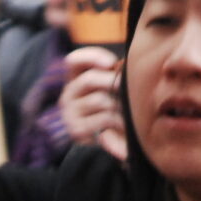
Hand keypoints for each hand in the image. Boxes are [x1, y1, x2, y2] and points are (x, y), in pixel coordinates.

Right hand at [57, 47, 126, 161]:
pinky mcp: (78, 129)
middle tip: (129, 88)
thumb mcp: (108, 90)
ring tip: (132, 110)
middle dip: (113, 81)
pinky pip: (104, 119)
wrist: (101, 144)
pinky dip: (120, 121)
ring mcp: (70, 113)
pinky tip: (126, 125)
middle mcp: (68, 94)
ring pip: (100, 100)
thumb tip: (124, 65)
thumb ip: (112, 76)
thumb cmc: (109, 110)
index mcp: (74, 79)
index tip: (110, 62)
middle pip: (89, 79)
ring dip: (120, 104)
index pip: (73, 61)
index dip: (91, 57)